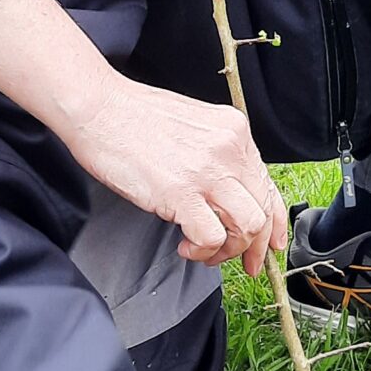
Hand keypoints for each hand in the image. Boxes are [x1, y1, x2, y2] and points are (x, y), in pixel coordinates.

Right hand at [57, 69, 285, 273]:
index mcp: (232, 132)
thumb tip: (222, 191)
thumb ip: (214, 154)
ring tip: (204, 250)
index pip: (267, 185)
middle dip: (255, 246)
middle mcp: (228, 149)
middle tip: (243, 263)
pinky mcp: (181, 192)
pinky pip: (211, 237)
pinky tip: (185, 245)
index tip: (269, 242)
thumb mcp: (191, 124)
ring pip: (247, 226)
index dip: (274, 222)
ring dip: (228, 249)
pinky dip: (202, 250)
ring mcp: (207, 171)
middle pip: (262, 210)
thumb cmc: (131, 115)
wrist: (97, 107)